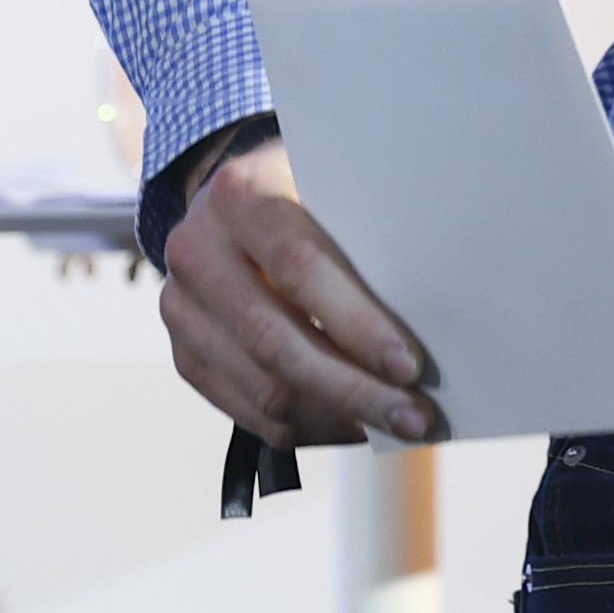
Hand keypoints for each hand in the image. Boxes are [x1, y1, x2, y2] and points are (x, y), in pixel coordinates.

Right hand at [158, 139, 440, 443]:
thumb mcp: (332, 184)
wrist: (230, 202)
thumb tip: (433, 310)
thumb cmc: (305, 192)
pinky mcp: (183, 354)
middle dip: (353, 388)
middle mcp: (196, 250)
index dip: (356, 322)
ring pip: (260, 388)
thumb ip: (365, 230)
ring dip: (334, 417)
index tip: (410, 364)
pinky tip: (350, 425)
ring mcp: (180, 308)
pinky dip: (305, 428)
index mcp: (240, 194)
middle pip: (274, 340)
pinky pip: (246, 411)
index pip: (298, 266)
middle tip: (413, 415)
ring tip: (392, 424)